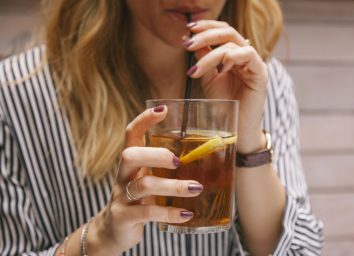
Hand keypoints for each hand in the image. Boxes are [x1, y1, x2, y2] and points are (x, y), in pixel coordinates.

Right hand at [88, 106, 202, 254]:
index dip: (144, 119)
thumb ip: (164, 169)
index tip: (163, 109)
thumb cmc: (139, 199)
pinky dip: (170, 213)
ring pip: (143, 185)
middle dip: (156, 154)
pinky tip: (187, 214)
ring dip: (173, 186)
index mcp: (130, 163)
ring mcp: (121, 197)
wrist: (113, 230)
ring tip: (196, 188)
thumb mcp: (148, 179)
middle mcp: (123, 176)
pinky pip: (147, 213)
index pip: (131, 134)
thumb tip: (203, 159)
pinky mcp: (124, 218)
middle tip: (178, 161)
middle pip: (130, 155)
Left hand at [183, 20, 268, 152]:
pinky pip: (248, 54)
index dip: (206, 26)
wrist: (235, 130)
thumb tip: (189, 40)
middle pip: (228, 32)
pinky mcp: (260, 73)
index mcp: (233, 56)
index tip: (188, 29)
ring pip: (233, 44)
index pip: (222, 32)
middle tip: (187, 44)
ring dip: (211, 55)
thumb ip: (203, 60)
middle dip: (205, 35)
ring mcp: (253, 64)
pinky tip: (221, 69)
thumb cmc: (223, 107)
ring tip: (197, 70)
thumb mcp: (209, 79)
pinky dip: (232, 57)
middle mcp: (244, 56)